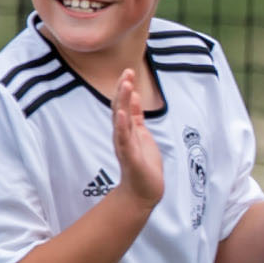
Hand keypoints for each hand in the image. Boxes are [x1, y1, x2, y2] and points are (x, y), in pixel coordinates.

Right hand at [111, 68, 163, 207]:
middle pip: (119, 108)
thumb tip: (134, 96)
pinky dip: (122, 126)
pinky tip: (122, 114)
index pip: (123, 104)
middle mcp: (122, 135)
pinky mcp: (129, 156)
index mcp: (126, 129)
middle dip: (122, 90)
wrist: (144, 190)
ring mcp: (124, 145)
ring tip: (125, 85)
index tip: (128, 72)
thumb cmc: (144, 163)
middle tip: (126, 72)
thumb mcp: (142, 133)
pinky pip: (124, 139)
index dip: (124, 88)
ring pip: (121, 120)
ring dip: (123, 102)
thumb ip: (136, 116)